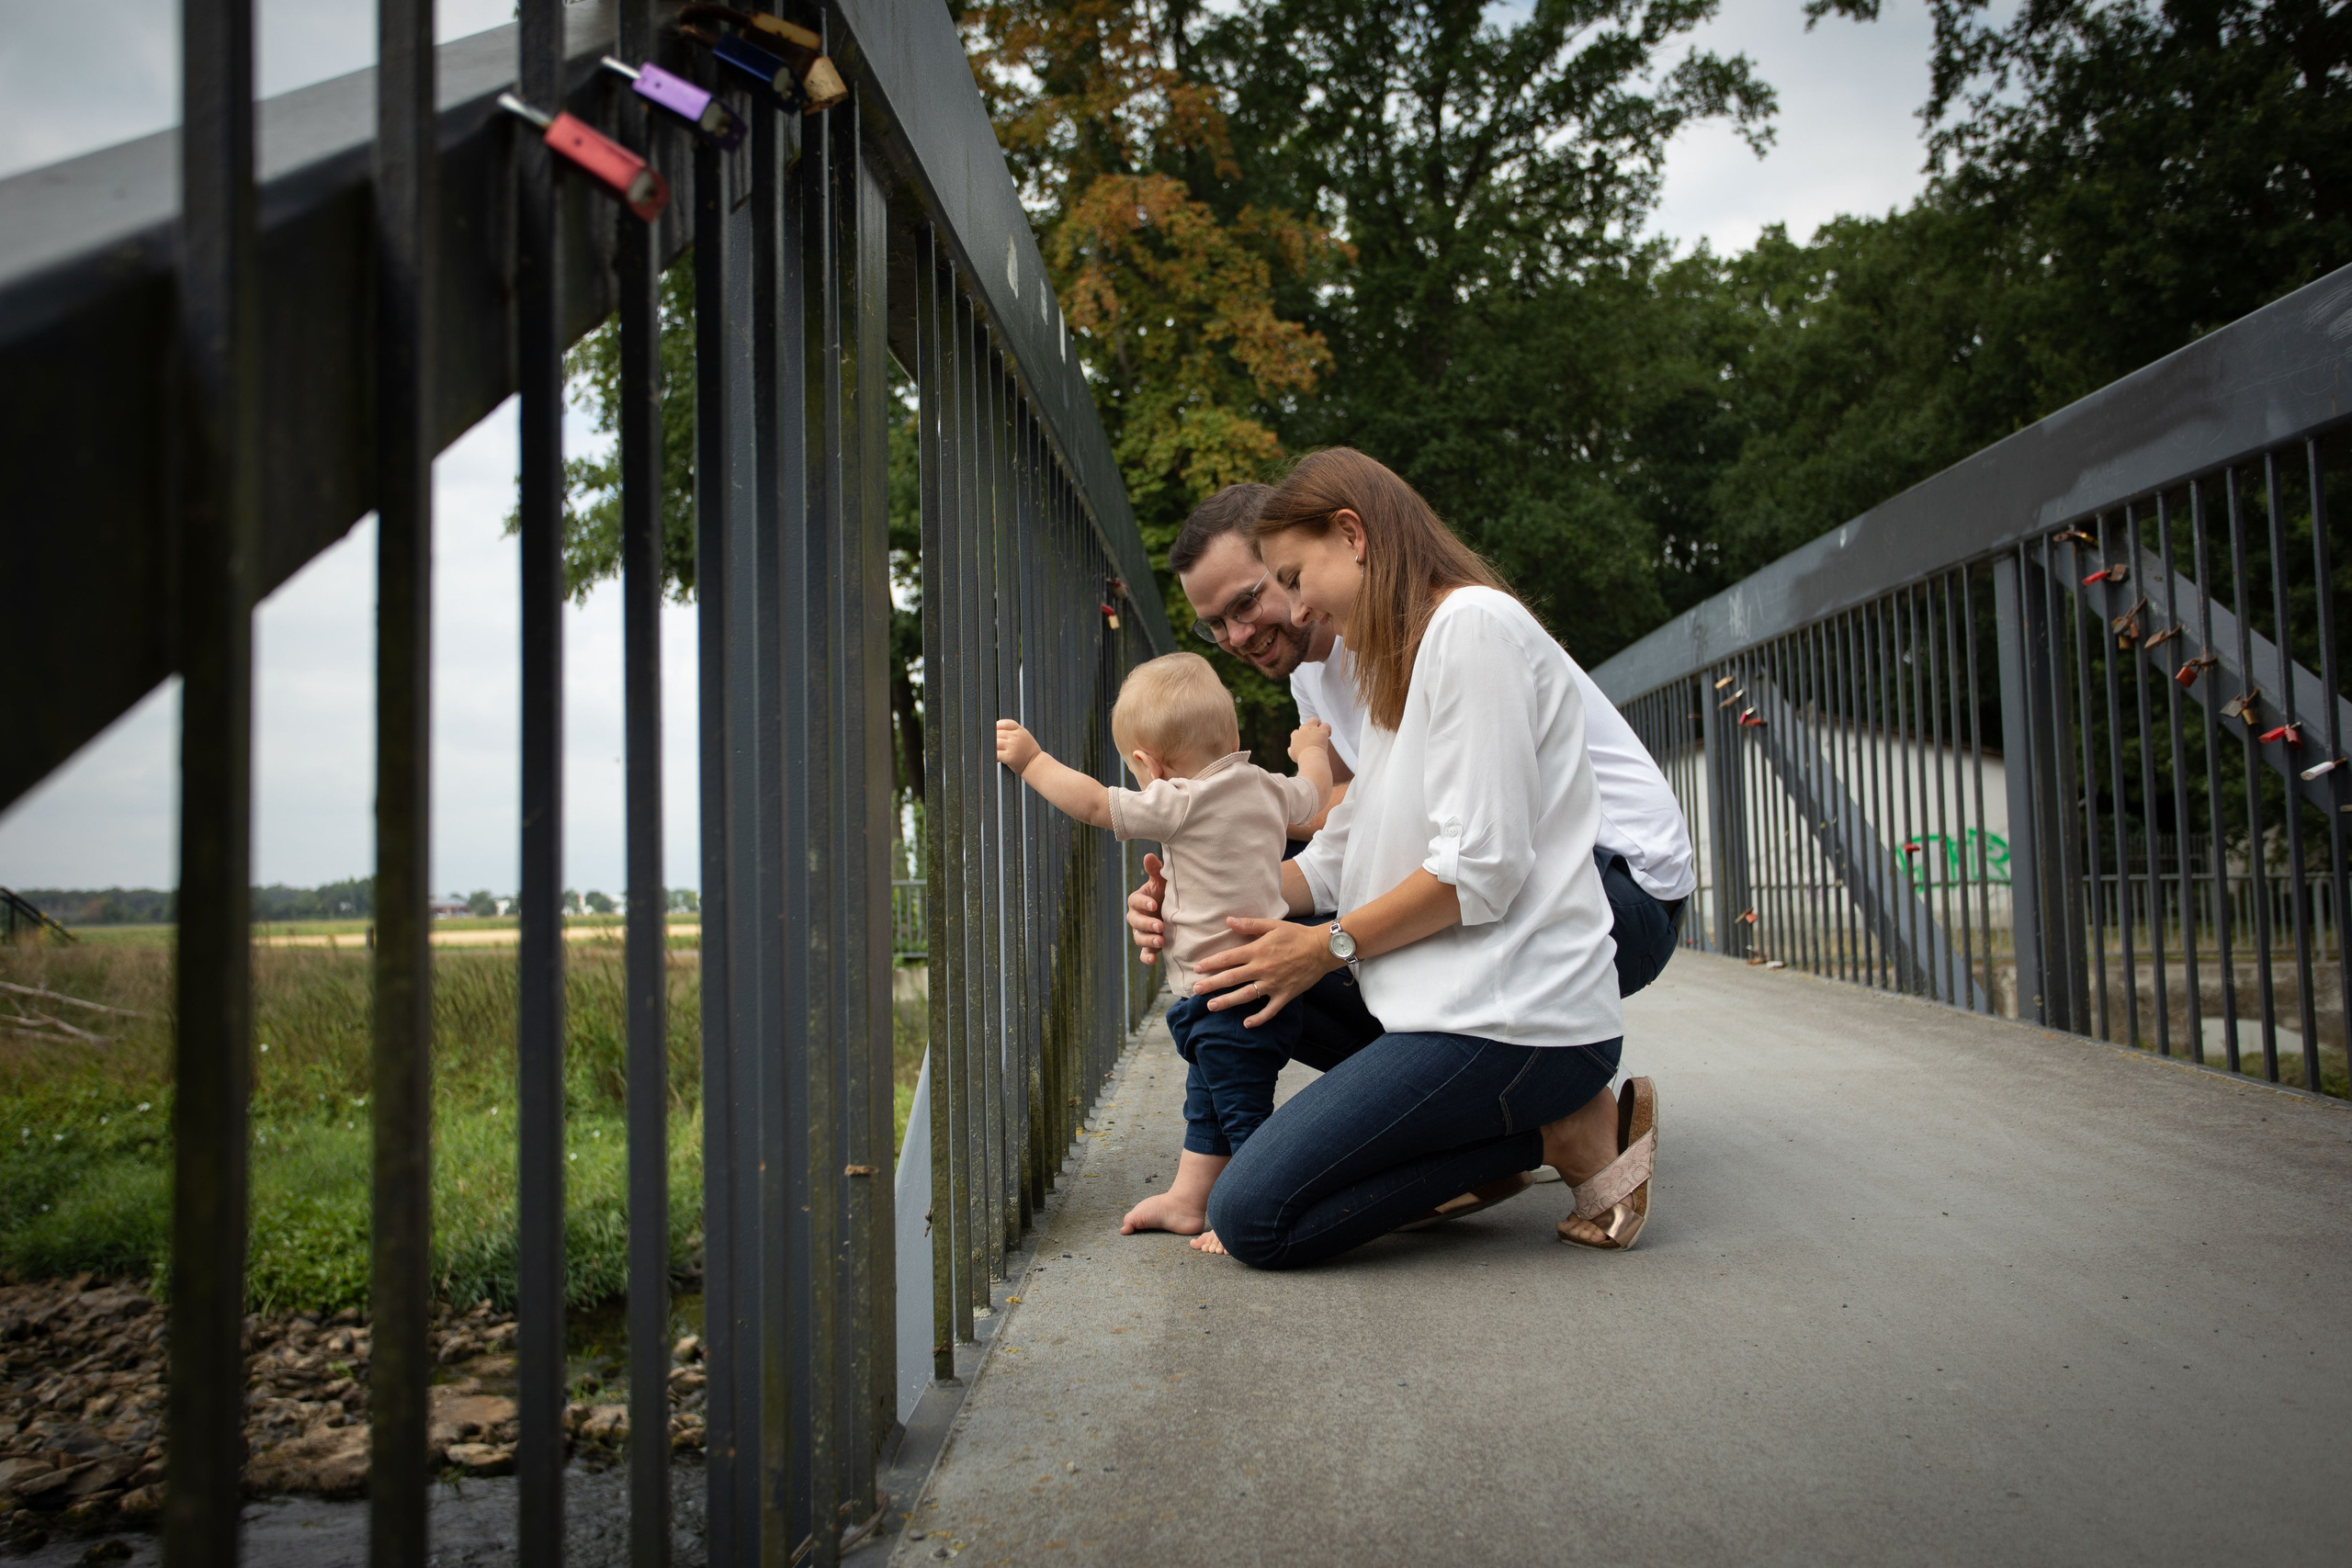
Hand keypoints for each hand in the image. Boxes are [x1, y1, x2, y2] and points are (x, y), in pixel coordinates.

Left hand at [995, 719, 1039, 774]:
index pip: (1005, 723)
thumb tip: (997, 730)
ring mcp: (1012, 746)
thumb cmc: (1029, 752)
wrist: (1036, 765)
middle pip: (998, 733)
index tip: (995, 731)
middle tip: (996, 746)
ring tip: (997, 752)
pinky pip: (996, 754)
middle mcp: (1016, 737)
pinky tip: (997, 759)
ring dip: (993, 748)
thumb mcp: (1025, 737)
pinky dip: (994, 757)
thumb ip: (1014, 732)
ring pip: (995, 742)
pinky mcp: (1009, 756)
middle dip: (994, 739)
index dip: (998, 726)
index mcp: (1020, 731)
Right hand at [1125, 853, 1166, 965]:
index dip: (1143, 903)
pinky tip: (1154, 960)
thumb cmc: (1169, 892)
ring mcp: (1142, 932)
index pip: (1135, 901)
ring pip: (1139, 938)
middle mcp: (1137, 917)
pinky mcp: (1149, 946)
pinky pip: (1144, 954)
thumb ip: (1156, 871)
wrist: (1178, 911)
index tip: (1154, 905)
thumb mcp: (1164, 881)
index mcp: (1139, 900)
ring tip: (1161, 942)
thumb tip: (1148, 856)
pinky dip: (1147, 958)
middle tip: (1160, 926)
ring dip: (1148, 941)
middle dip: (1147, 924)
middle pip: (1136, 922)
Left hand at [1191, 916, 1339, 1026]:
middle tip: (1195, 991)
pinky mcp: (1285, 995)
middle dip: (1211, 985)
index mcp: (1258, 950)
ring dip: (1227, 1002)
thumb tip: (1228, 920)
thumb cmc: (1296, 935)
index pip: (1228, 958)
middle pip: (1231, 978)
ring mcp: (1273, 984)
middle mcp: (1262, 968)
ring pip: (1245, 996)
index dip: (1211, 964)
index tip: (1197, 969)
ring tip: (1211, 1006)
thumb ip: (1250, 924)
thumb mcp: (1272, 925)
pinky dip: (1258, 1019)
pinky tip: (1247, 1024)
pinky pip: (1270, 1010)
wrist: (1322, 949)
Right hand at [1287, 718, 1331, 763]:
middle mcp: (1303, 730)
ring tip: (1320, 730)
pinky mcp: (1322, 731)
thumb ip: (1290, 750)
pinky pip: (1326, 725)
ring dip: (1317, 723)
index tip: (1303, 742)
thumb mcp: (1292, 755)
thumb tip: (1290, 749)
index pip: (1296, 732)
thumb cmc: (1301, 758)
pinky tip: (1328, 735)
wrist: (1310, 757)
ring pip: (1313, 720)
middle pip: (1304, 726)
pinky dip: (1328, 729)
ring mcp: (1313, 730)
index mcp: (1296, 735)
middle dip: (1308, 731)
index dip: (1299, 736)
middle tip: (1312, 738)